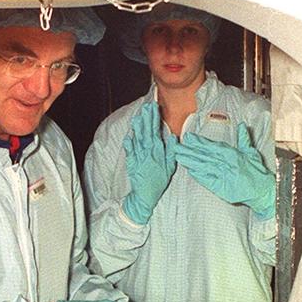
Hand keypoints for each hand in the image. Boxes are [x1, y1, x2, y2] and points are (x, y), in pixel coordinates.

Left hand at [121, 102, 176, 224]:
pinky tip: (128, 134)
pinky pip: (129, 150)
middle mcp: (148, 152)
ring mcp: (138, 157)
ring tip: (137, 116)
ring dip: (137, 127)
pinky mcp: (131, 162)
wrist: (146, 195)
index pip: (155, 131)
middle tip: (146, 106)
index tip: (154, 108)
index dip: (154, 119)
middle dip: (146, 118)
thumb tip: (173, 136)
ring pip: (138, 139)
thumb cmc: (159, 181)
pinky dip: (129, 142)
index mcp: (158, 151)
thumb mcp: (171, 166)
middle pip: (146, 132)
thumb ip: (171, 150)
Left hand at [173, 122, 273, 216]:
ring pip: (204, 166)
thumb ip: (244, 139)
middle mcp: (227, 163)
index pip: (212, 146)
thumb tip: (241, 126)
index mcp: (232, 153)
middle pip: (205, 155)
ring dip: (190, 161)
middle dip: (190, 150)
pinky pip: (208, 180)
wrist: (263, 190)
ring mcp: (224, 175)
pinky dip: (199, 175)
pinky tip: (189, 171)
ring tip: (178, 156)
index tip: (188, 137)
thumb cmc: (258, 171)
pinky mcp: (222, 187)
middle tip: (176, 146)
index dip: (199, 142)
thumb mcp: (251, 152)